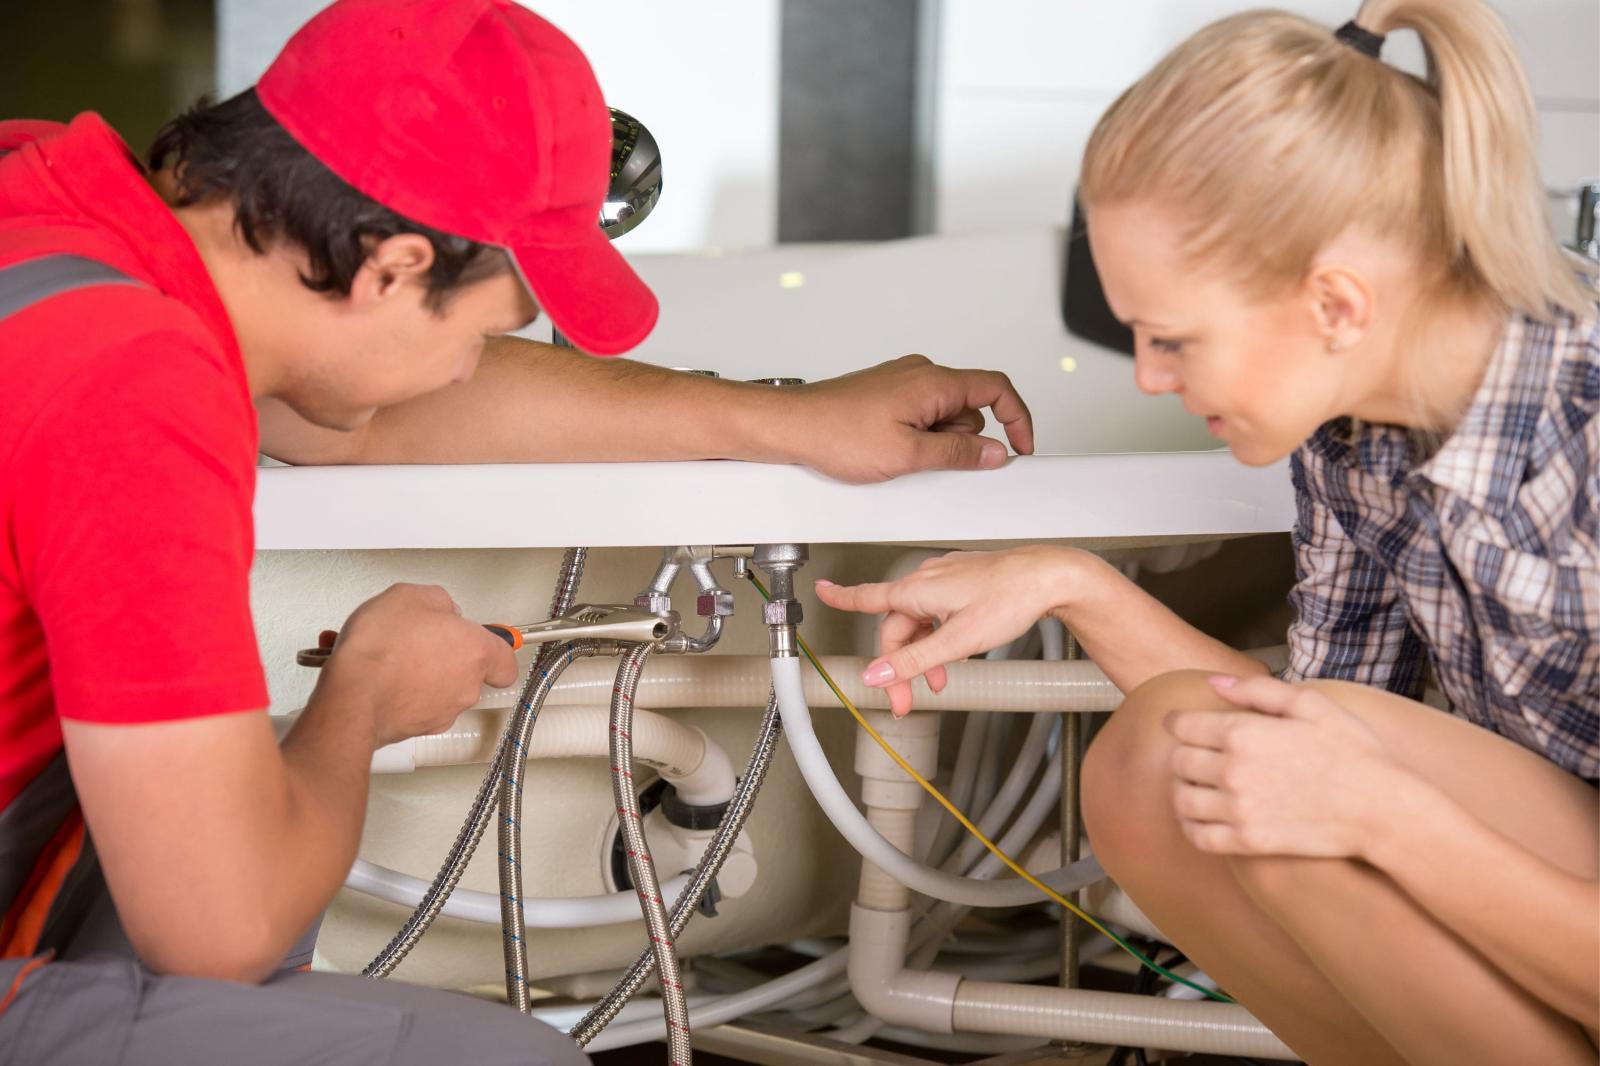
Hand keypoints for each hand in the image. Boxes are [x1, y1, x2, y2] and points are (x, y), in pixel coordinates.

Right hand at [317, 583, 519, 746]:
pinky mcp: (418, 728)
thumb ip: (438, 601)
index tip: (488, 643)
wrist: (352, 697)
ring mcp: (443, 711)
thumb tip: (442, 609)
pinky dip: (399, 691)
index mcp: (475, 651)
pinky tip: (376, 674)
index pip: (506, 659)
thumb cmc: (381, 650)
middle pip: (467, 671)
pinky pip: (414, 705)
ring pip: (439, 689)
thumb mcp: (410, 596)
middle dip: (444, 655)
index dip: (495, 649)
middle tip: (419, 640)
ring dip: (419, 673)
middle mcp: (466, 686)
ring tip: (388, 655)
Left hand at [779, 355, 1033, 482]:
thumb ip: (957, 455)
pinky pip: (920, 416)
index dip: (1018, 419)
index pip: (997, 389)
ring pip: (944, 416)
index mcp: (933, 381)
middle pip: (969, 408)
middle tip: (929, 462)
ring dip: (934, 443)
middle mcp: (921, 373)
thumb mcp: (907, 455)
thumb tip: (992, 453)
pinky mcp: (888, 395)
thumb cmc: (836, 433)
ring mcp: (903, 382)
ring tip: (897, 457)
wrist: (791, 426)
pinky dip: (916, 437)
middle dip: (961, 442)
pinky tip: (888, 452)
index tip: (1021, 447)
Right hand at [814, 546, 1074, 715]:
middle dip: (899, 665)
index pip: (867, 597)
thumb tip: (876, 673)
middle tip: (907, 700)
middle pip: (897, 626)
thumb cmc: (1011, 598)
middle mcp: (927, 580)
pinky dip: (938, 637)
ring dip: (922, 655)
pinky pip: (937, 612)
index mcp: (917, 591)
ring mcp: (946, 579)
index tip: (822, 592)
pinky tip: (954, 653)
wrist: (1049, 577)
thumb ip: (914, 661)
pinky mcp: (964, 581)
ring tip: (940, 682)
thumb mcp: (958, 640)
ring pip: (919, 621)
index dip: (841, 598)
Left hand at [1164, 675, 1396, 859]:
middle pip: (1179, 762)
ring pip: (1182, 800)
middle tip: (1198, 756)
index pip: (1182, 726)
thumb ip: (1257, 690)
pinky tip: (1203, 819)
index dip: (1179, 723)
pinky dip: (1191, 828)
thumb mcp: (1312, 705)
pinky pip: (1198, 837)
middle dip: (1184, 755)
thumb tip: (1214, 684)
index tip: (1184, 726)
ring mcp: (1238, 810)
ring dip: (1184, 791)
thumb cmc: (1353, 752)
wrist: (1383, 810)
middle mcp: (1233, 771)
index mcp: (1244, 733)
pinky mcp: (1248, 842)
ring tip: (1199, 787)